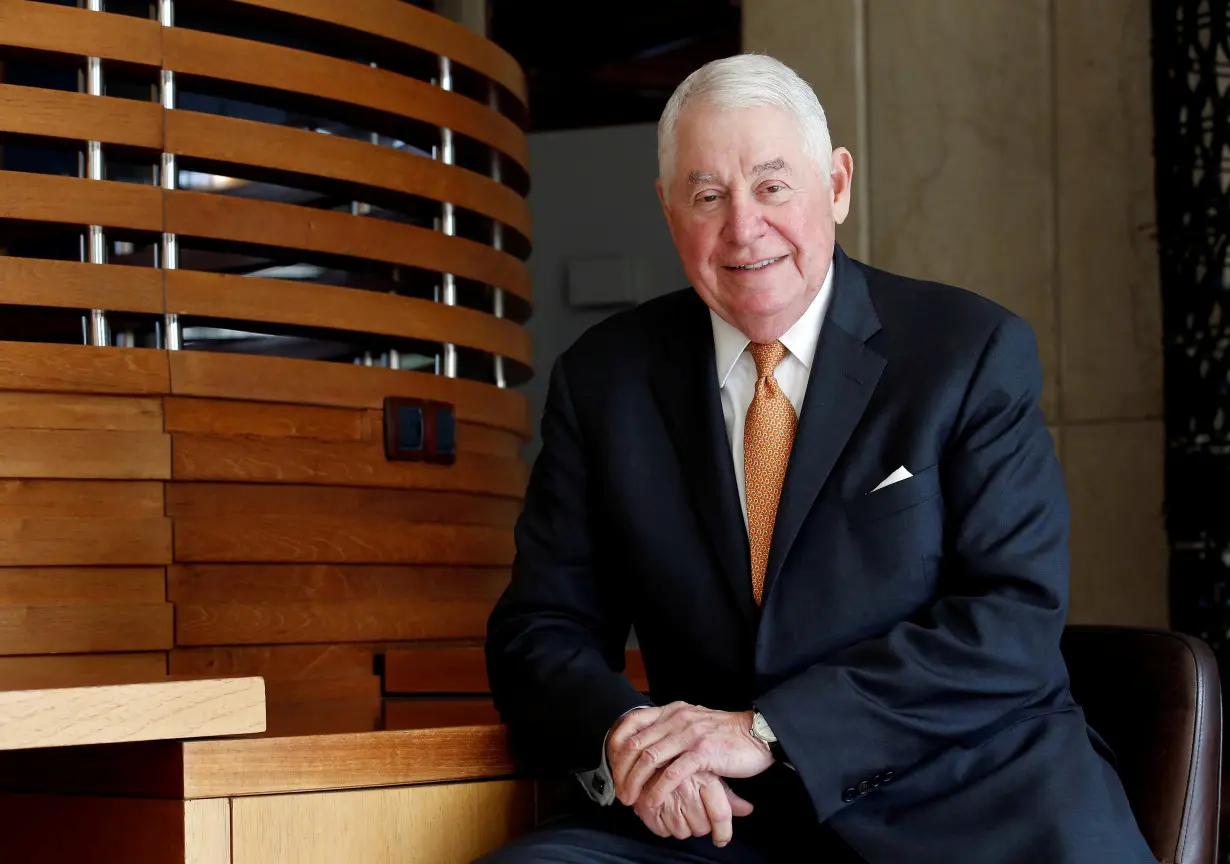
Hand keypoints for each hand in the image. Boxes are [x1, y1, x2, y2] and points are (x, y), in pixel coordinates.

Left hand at [608, 702, 773, 809]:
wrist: (757, 734)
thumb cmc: (726, 733)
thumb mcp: (694, 722)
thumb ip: (673, 728)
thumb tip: (649, 744)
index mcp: (673, 710)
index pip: (633, 721)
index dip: (617, 745)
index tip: (612, 766)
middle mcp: (677, 718)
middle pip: (637, 744)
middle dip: (623, 770)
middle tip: (620, 791)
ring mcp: (689, 734)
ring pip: (650, 759)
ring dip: (636, 782)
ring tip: (631, 800)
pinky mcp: (702, 752)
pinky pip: (672, 773)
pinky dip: (658, 790)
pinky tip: (653, 802)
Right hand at [632, 766, 753, 846]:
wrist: (650, 750)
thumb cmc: (683, 763)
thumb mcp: (709, 773)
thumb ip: (728, 795)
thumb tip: (748, 809)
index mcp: (705, 777)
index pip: (720, 814)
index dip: (723, 832)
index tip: (721, 840)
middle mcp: (686, 785)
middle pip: (702, 827)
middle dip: (699, 825)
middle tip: (693, 814)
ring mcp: (665, 795)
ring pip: (683, 831)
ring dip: (682, 827)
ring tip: (677, 810)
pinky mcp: (646, 803)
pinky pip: (662, 831)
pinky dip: (663, 827)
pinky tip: (664, 813)